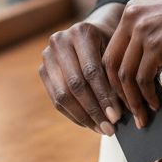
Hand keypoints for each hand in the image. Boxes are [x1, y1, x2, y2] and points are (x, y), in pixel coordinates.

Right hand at [38, 2, 127, 135]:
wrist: (92, 35)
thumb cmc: (111, 45)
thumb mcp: (116, 53)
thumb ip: (116, 76)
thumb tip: (119, 113)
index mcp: (81, 32)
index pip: (92, 71)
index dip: (104, 96)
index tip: (116, 117)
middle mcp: (60, 41)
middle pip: (75, 85)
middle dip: (94, 110)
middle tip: (109, 128)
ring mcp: (47, 55)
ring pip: (63, 95)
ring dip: (83, 117)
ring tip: (101, 129)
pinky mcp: (43, 70)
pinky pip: (56, 99)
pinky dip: (74, 115)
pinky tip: (89, 124)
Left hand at [102, 0, 161, 128]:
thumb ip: (146, 40)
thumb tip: (135, 77)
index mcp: (131, 10)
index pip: (110, 51)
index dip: (112, 79)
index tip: (118, 98)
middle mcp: (132, 17)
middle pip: (111, 64)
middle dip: (117, 93)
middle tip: (125, 112)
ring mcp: (144, 30)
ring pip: (126, 75)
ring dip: (133, 100)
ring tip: (141, 116)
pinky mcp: (159, 44)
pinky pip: (144, 78)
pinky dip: (147, 96)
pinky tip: (154, 104)